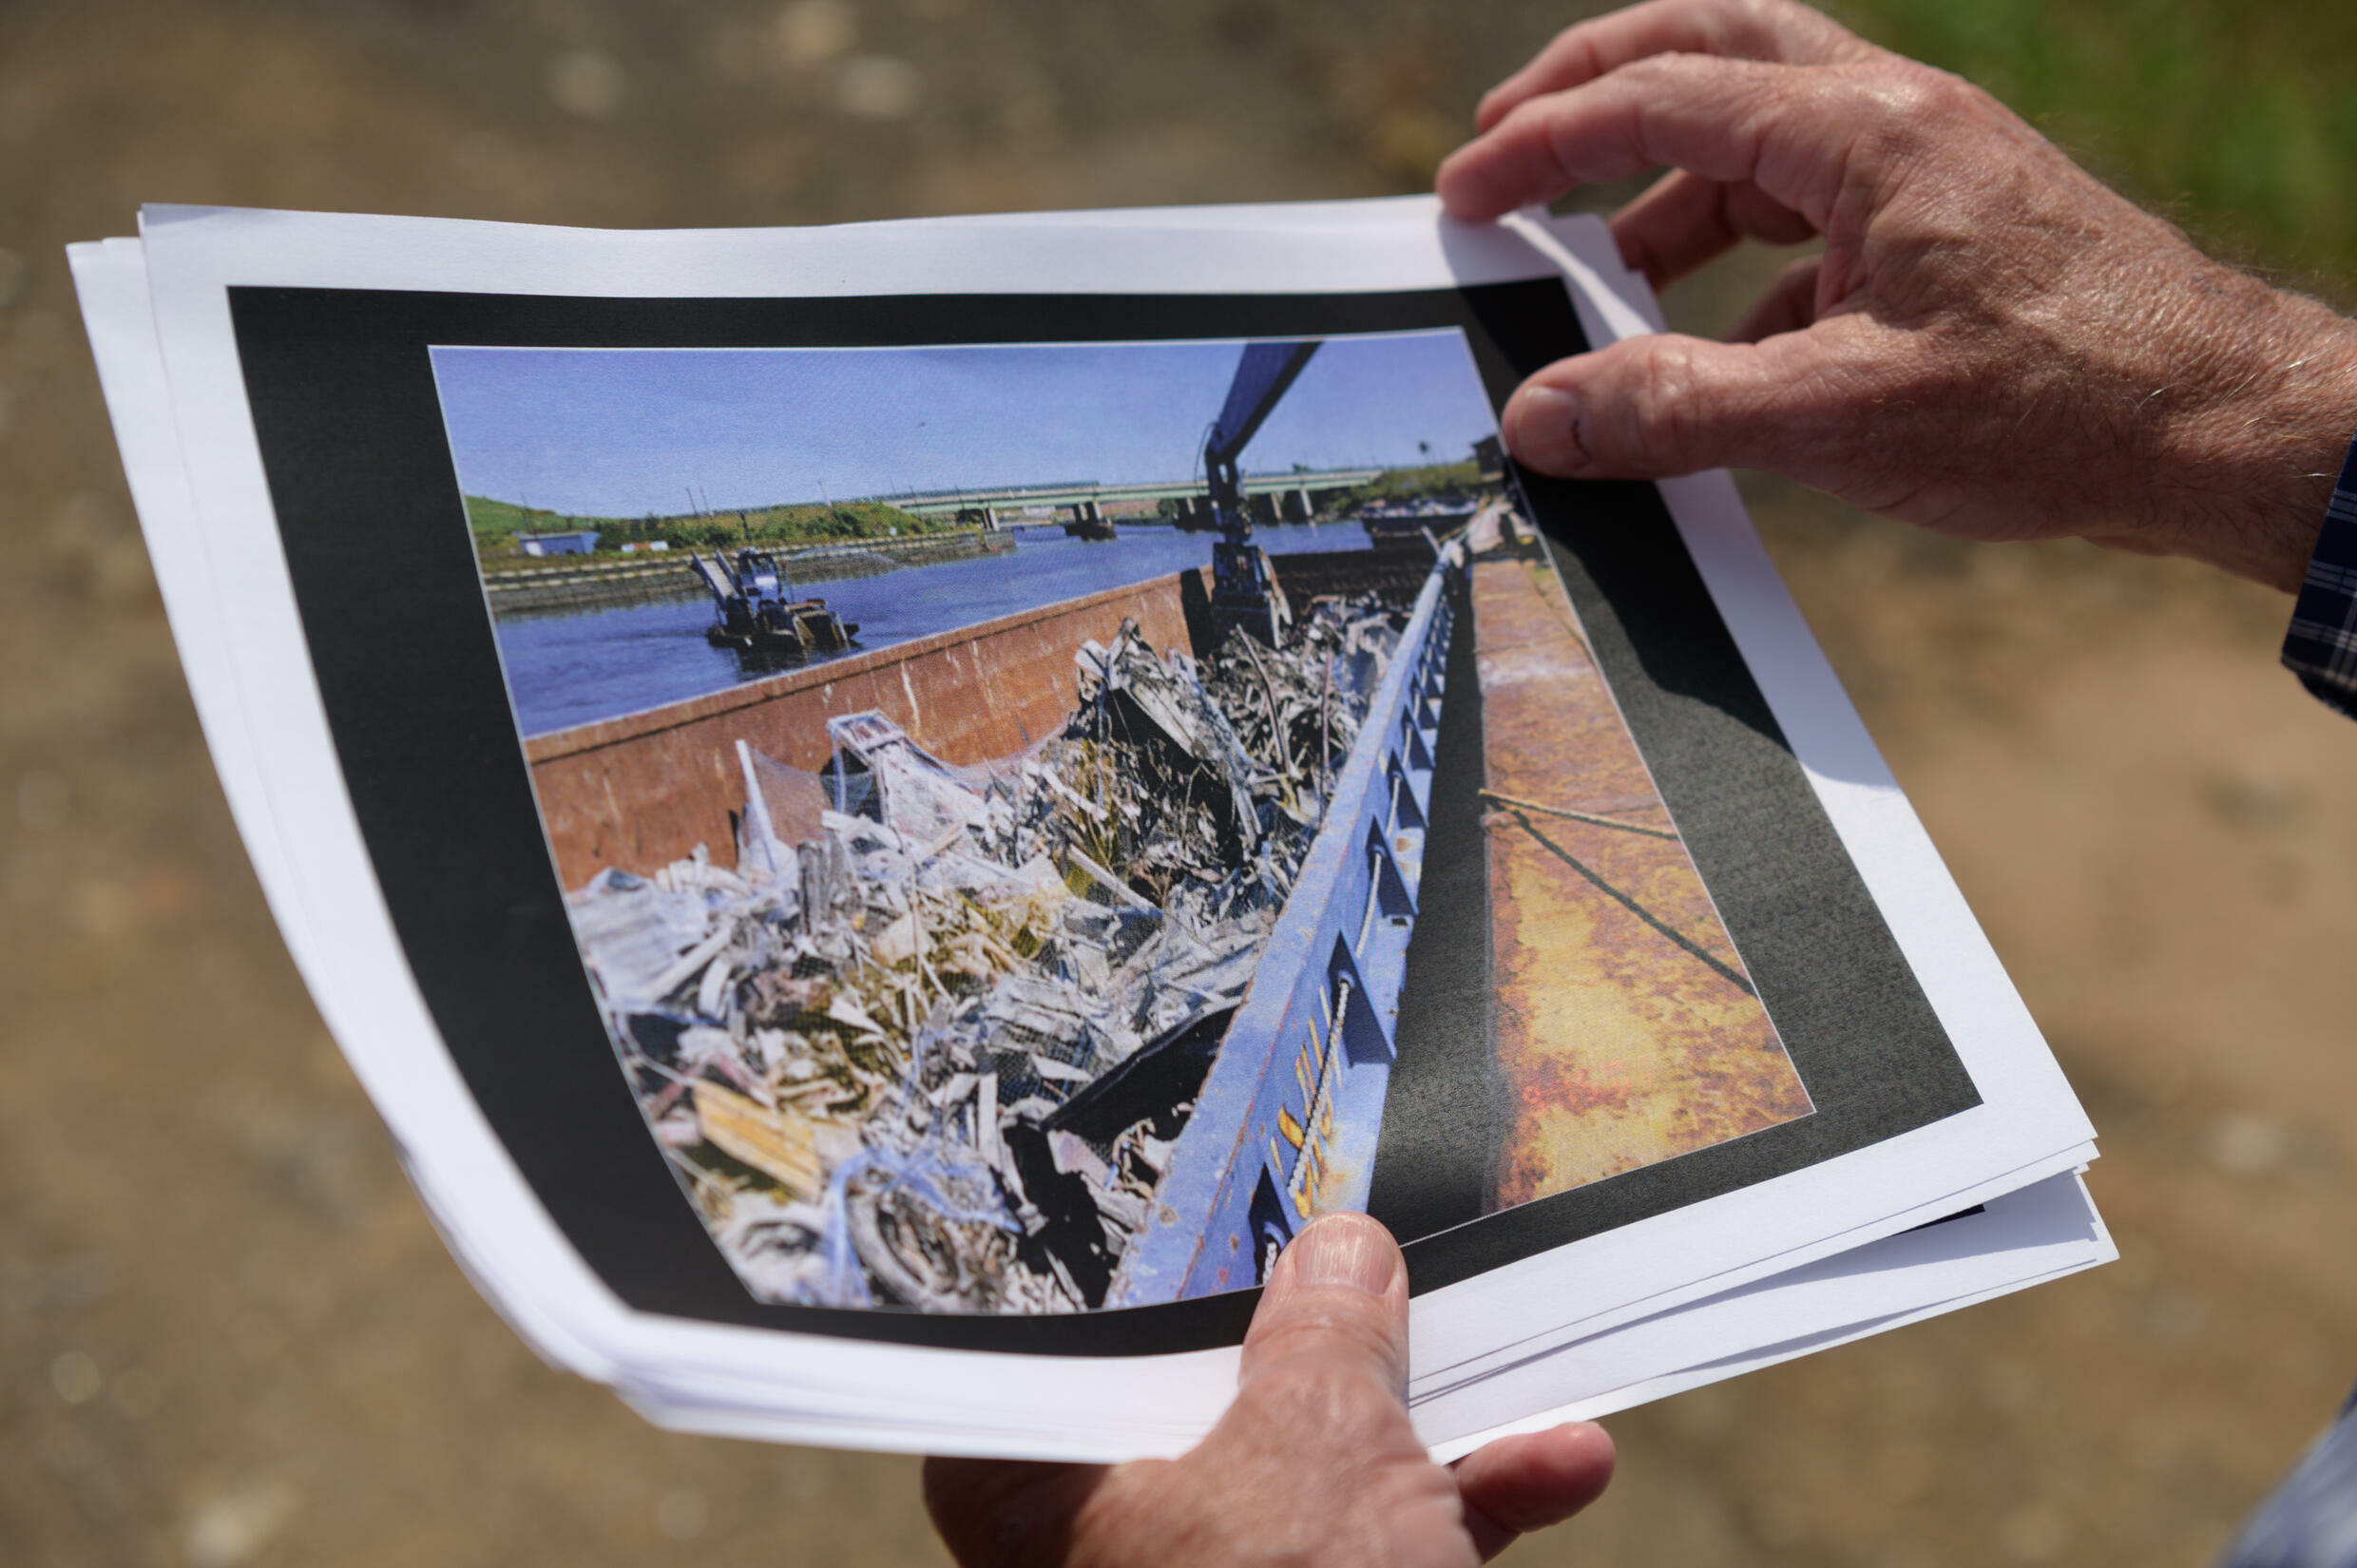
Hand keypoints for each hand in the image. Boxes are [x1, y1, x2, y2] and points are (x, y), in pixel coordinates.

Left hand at [923, 1213, 1614, 1567]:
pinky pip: (1373, 1554)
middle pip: (1220, 1393)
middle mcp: (1100, 1542)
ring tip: (1518, 1374)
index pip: (1078, 1330)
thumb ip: (1328, 1332)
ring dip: (1433, 1430)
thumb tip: (1340, 1252)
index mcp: (1032, 1485)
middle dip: (1342, 1345)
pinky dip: (1461, 1510)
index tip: (1250, 1194)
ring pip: (1313, 1478)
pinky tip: (1559, 1464)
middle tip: (1396, 1273)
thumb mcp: (1321, 1446)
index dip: (1168, 1260)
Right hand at [1438, 0, 2356, 590]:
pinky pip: (1810, 218)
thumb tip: (1543, 417)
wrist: (2220, 426)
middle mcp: (1894, 118)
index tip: (1466, 194)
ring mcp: (1923, 166)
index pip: (1664, 99)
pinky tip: (1713, 358)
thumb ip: (1677, 411)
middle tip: (1505, 144)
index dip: (1544, 141)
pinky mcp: (1944, 225)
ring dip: (1665, 192)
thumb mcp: (1841, 416)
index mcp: (1865, 133)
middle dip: (1595, 88)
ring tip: (1595, 273)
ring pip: (1759, 134)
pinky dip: (1738, 269)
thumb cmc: (2060, 405)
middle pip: (1711, 45)